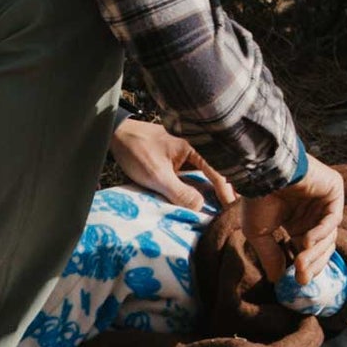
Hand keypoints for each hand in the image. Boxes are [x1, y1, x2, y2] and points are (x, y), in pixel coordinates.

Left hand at [110, 118, 237, 208]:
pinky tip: (200, 200)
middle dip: (224, 192)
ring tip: (220, 209)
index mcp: (197, 147)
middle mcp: (197, 149)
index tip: (231, 210)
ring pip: (206, 175)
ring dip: (211, 191)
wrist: (116, 134)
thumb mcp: (157, 175)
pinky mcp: (179, 160)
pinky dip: (199, 188)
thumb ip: (179, 192)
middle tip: (230, 212)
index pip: (220, 172)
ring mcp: (188, 154)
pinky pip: (195, 175)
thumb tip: (200, 208)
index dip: (226, 193)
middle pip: (218, 172)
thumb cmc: (137, 150)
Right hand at [239, 157, 345, 285]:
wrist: (260, 172)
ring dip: (315, 252)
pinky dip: (321, 232)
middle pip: (322, 247)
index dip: (305, 267)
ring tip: (299, 262)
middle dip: (311, 264)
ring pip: (329, 236)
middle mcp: (312, 213)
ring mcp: (325, 202)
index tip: (297, 282)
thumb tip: (277, 280)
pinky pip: (333, 219)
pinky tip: (305, 240)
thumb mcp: (259, 233)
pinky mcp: (334, 190)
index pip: (309, 250)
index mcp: (296, 221)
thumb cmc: (256, 198)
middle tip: (300, 276)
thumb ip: (271, 256)